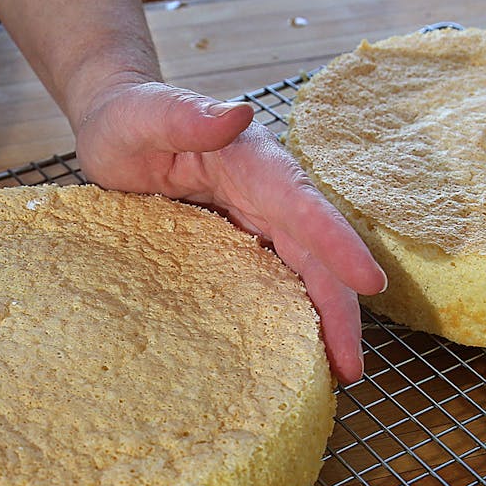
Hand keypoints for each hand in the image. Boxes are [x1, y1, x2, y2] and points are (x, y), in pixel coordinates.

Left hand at [72, 80, 386, 383]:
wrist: (115, 128)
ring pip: (303, 273)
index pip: (301, 203)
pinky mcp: (239, 246)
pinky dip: (291, 316)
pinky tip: (294, 354)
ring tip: (339, 373)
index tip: (371, 281)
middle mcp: (266, 193)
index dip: (336, 242)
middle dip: (340, 306)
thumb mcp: (143, 116)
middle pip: (316, 252)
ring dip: (324, 320)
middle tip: (352, 366)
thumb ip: (185, 114)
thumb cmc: (126, 118)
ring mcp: (255, 222)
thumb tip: (239, 112)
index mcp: (252, 162)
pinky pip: (275, 282)